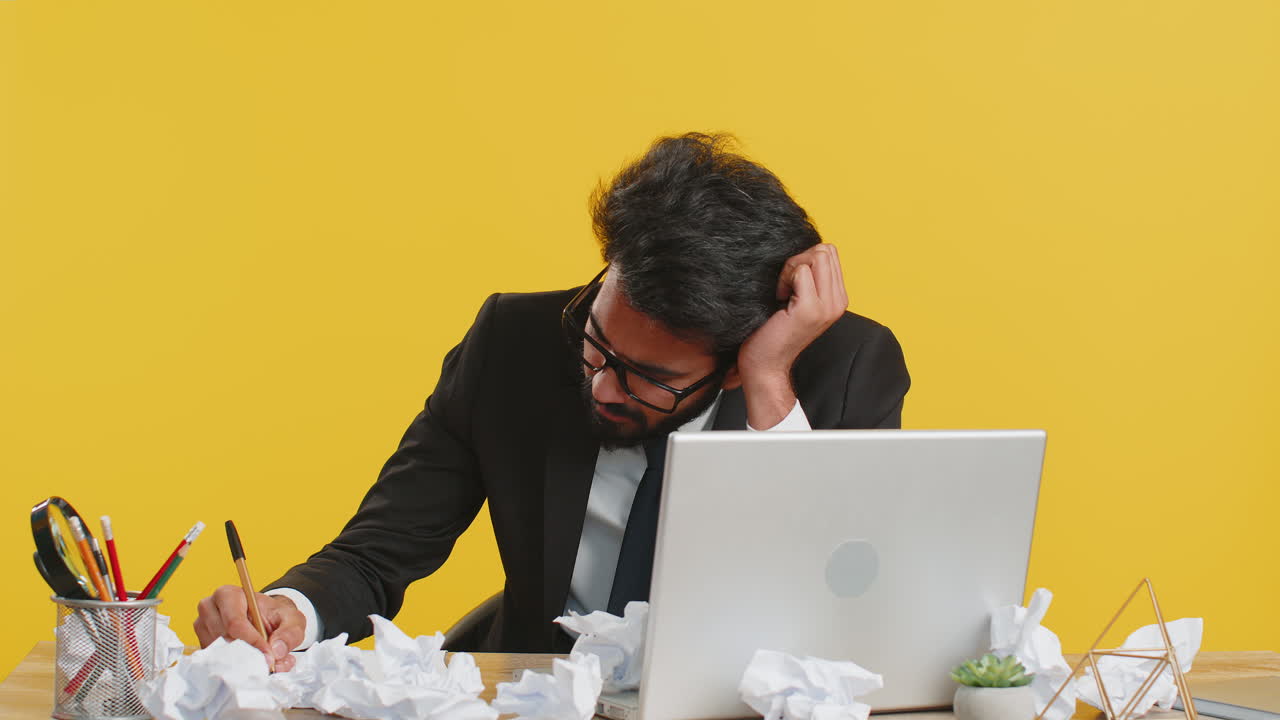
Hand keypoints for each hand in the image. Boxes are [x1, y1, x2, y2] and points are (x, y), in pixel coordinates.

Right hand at [194, 585, 305, 671]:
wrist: (266, 619)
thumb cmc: (276, 616)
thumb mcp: (292, 620)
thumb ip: (289, 634)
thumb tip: (275, 652)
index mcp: (227, 595)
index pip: (235, 623)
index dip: (253, 642)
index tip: (269, 656)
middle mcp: (209, 610)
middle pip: (226, 641)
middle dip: (249, 654)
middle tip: (269, 662)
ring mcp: (202, 629)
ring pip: (220, 654)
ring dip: (243, 662)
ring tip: (263, 659)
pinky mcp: (202, 645)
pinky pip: (215, 662)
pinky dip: (235, 668)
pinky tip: (250, 663)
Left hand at [735, 244, 848, 427]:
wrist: (765, 364)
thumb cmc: (773, 331)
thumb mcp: (798, 299)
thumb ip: (809, 277)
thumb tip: (804, 249)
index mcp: (838, 299)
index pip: (830, 253)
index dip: (805, 260)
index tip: (791, 284)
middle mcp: (838, 302)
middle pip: (825, 250)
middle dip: (800, 260)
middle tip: (785, 287)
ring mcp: (827, 306)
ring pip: (816, 255)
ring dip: (792, 268)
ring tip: (783, 293)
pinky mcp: (810, 309)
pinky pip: (800, 270)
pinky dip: (784, 278)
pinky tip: (778, 299)